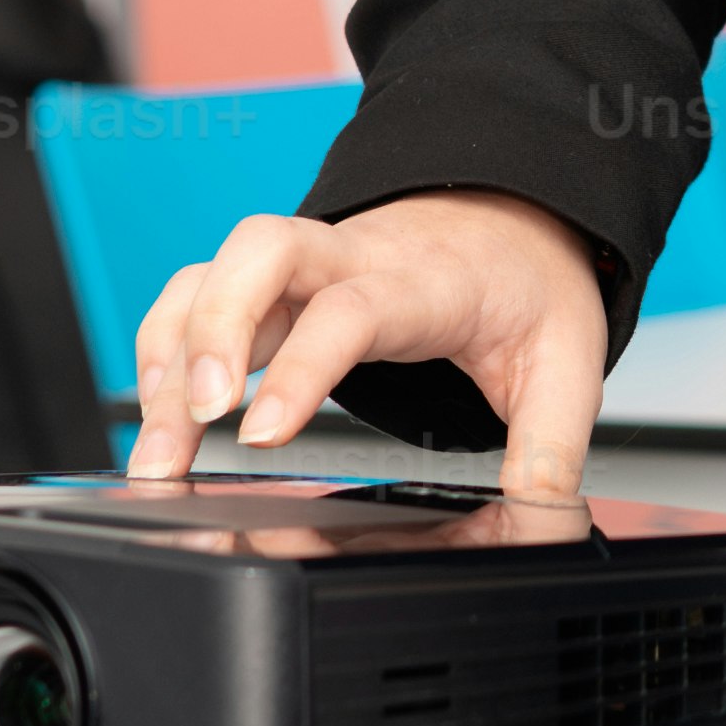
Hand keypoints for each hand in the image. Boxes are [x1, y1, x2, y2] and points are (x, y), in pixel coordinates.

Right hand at [123, 191, 605, 494]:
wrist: (513, 207)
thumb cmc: (526, 282)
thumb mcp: (566, 362)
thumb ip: (551, 445)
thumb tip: (542, 518)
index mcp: (424, 282)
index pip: (348, 311)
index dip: (298, 369)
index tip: (261, 433)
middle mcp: (352, 259)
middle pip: (257, 254)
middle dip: (211, 332)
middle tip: (197, 418)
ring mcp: (304, 264)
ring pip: (211, 273)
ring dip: (169, 352)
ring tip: (160, 447)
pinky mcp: (273, 279)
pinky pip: (198, 290)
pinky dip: (165, 343)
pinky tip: (159, 408)